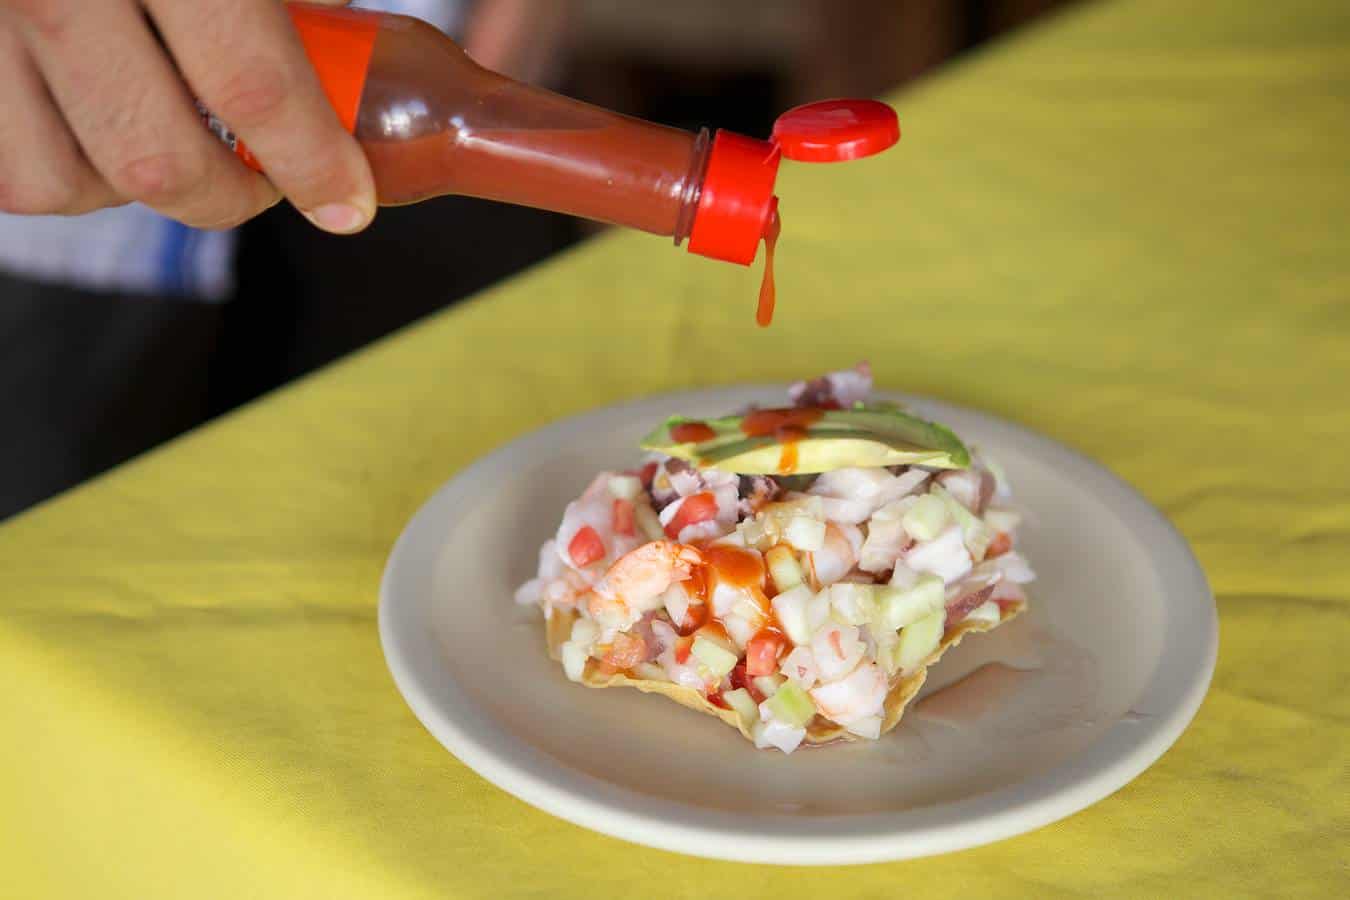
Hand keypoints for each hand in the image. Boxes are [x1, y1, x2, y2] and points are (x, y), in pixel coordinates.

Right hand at [0, 0, 374, 232]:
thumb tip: (345, 75)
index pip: (250, 80)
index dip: (312, 160)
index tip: (345, 201)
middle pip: (155, 157)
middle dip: (230, 196)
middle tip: (267, 178)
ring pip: (61, 179)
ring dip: (133, 186)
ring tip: (170, 135)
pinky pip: (4, 165)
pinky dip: (60, 168)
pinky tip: (97, 121)